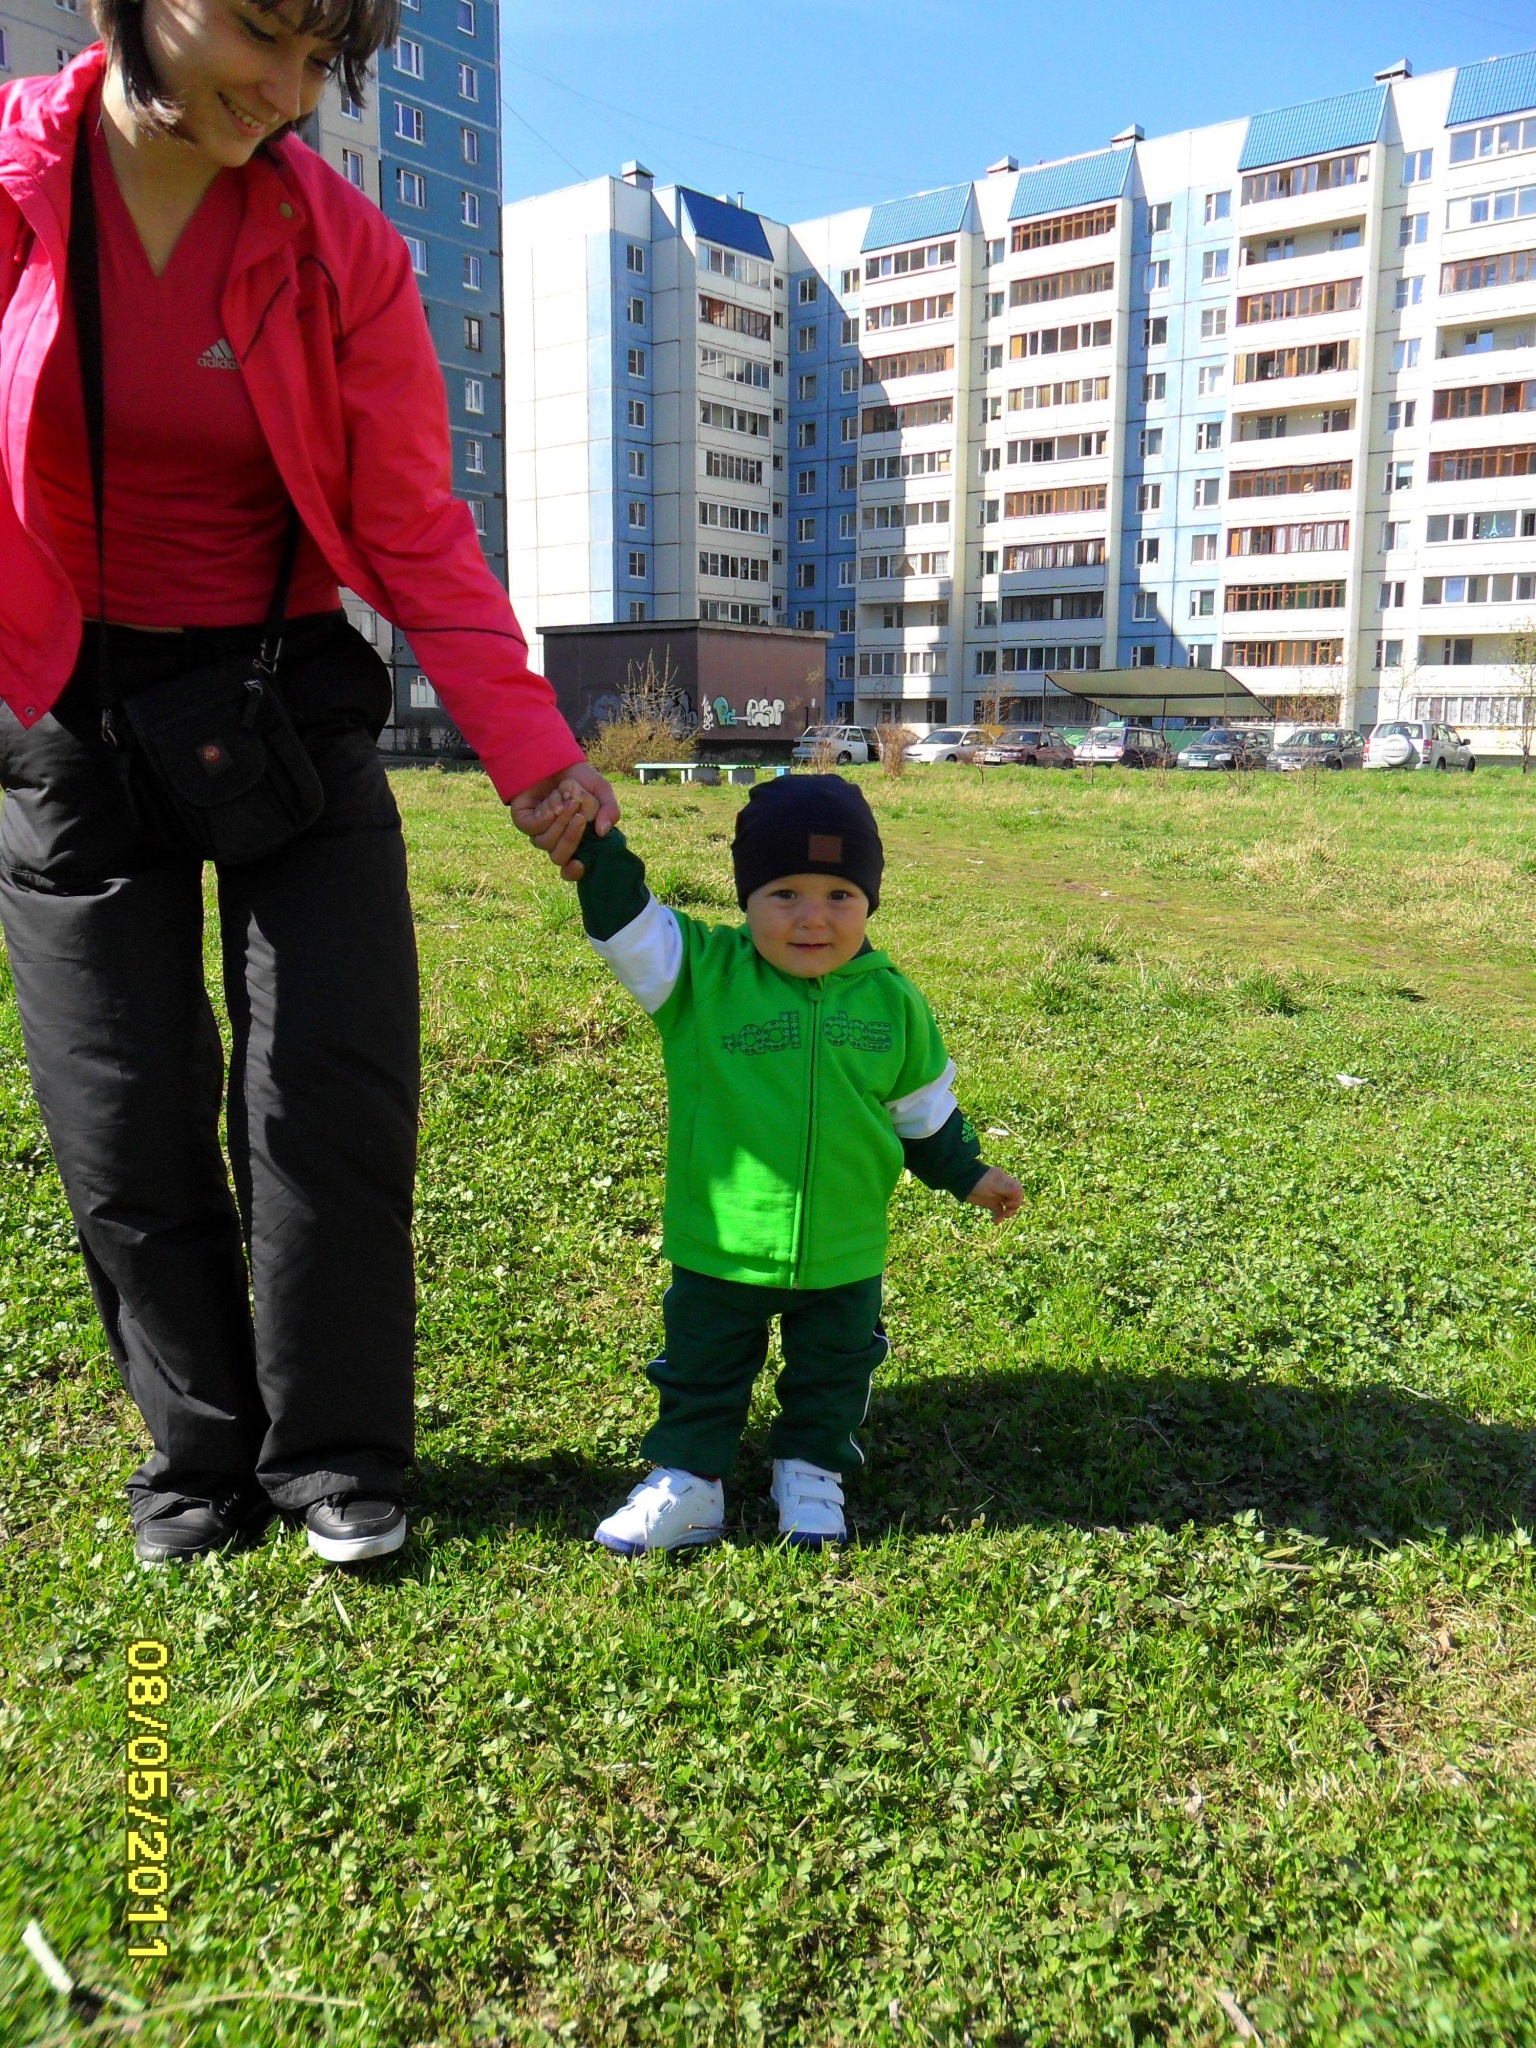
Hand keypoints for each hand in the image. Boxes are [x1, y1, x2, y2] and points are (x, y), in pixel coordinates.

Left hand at [510, 762, 619, 876]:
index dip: (574, 872)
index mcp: (575, 838)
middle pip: (559, 857)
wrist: (554, 757)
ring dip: (560, 823)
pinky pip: (533, 828)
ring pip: (546, 843)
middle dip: (571, 839)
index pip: (571, 868)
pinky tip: (552, 802)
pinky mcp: (523, 820)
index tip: (581, 865)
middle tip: (581, 818)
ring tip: (569, 802)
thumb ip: (610, 810)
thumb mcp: (601, 791)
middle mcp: (555, 839)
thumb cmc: (578, 778)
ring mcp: (538, 831)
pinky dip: (545, 816)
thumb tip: (603, 832)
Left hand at [966, 1166, 1023, 1222]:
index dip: (1017, 1198)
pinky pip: (998, 1210)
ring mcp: (996, 1195)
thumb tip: (1020, 1190)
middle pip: (1014, 1199)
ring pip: (1007, 1206)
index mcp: (1005, 1181)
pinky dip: (998, 1216)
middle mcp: (1003, 1188)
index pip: (1018, 1190)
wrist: (962, 1182)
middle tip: (1007, 1212)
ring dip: (1007, 1212)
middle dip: (1013, 1206)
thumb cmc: (978, 1181)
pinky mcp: (990, 1202)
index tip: (1008, 1203)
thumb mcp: (993, 1185)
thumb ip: (1006, 1188)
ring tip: (1004, 1216)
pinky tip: (996, 1222)